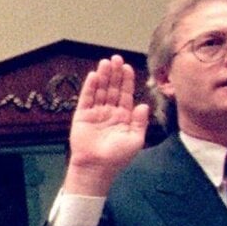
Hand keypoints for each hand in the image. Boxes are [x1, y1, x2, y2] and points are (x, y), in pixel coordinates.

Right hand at [61, 57, 150, 195]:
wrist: (97, 167)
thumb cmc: (117, 157)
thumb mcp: (135, 139)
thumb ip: (140, 122)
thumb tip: (144, 105)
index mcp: (123, 117)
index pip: (125, 94)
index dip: (126, 80)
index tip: (127, 67)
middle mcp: (109, 112)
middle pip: (112, 88)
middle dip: (114, 74)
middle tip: (115, 58)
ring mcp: (96, 113)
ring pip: (100, 90)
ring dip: (103, 76)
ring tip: (105, 62)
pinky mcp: (82, 116)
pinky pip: (86, 98)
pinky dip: (90, 87)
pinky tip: (94, 76)